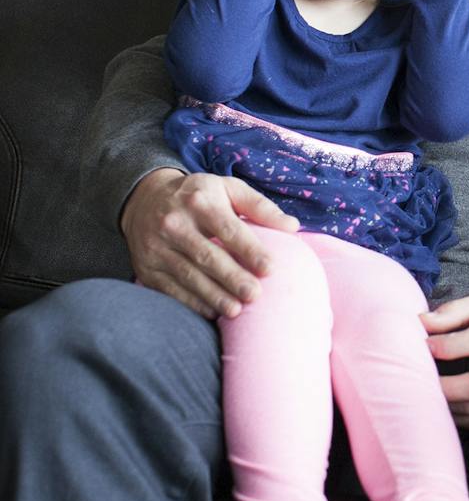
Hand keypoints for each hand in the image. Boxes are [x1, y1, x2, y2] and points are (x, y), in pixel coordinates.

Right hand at [121, 168, 297, 318]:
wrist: (144, 200)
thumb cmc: (199, 196)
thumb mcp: (228, 189)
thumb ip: (260, 207)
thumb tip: (293, 227)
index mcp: (200, 201)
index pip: (229, 229)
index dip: (249, 250)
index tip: (270, 269)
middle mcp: (175, 223)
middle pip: (207, 256)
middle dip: (232, 278)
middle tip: (255, 295)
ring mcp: (156, 247)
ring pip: (188, 275)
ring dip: (213, 295)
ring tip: (236, 310)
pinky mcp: (146, 267)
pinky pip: (170, 288)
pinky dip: (191, 302)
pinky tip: (211, 311)